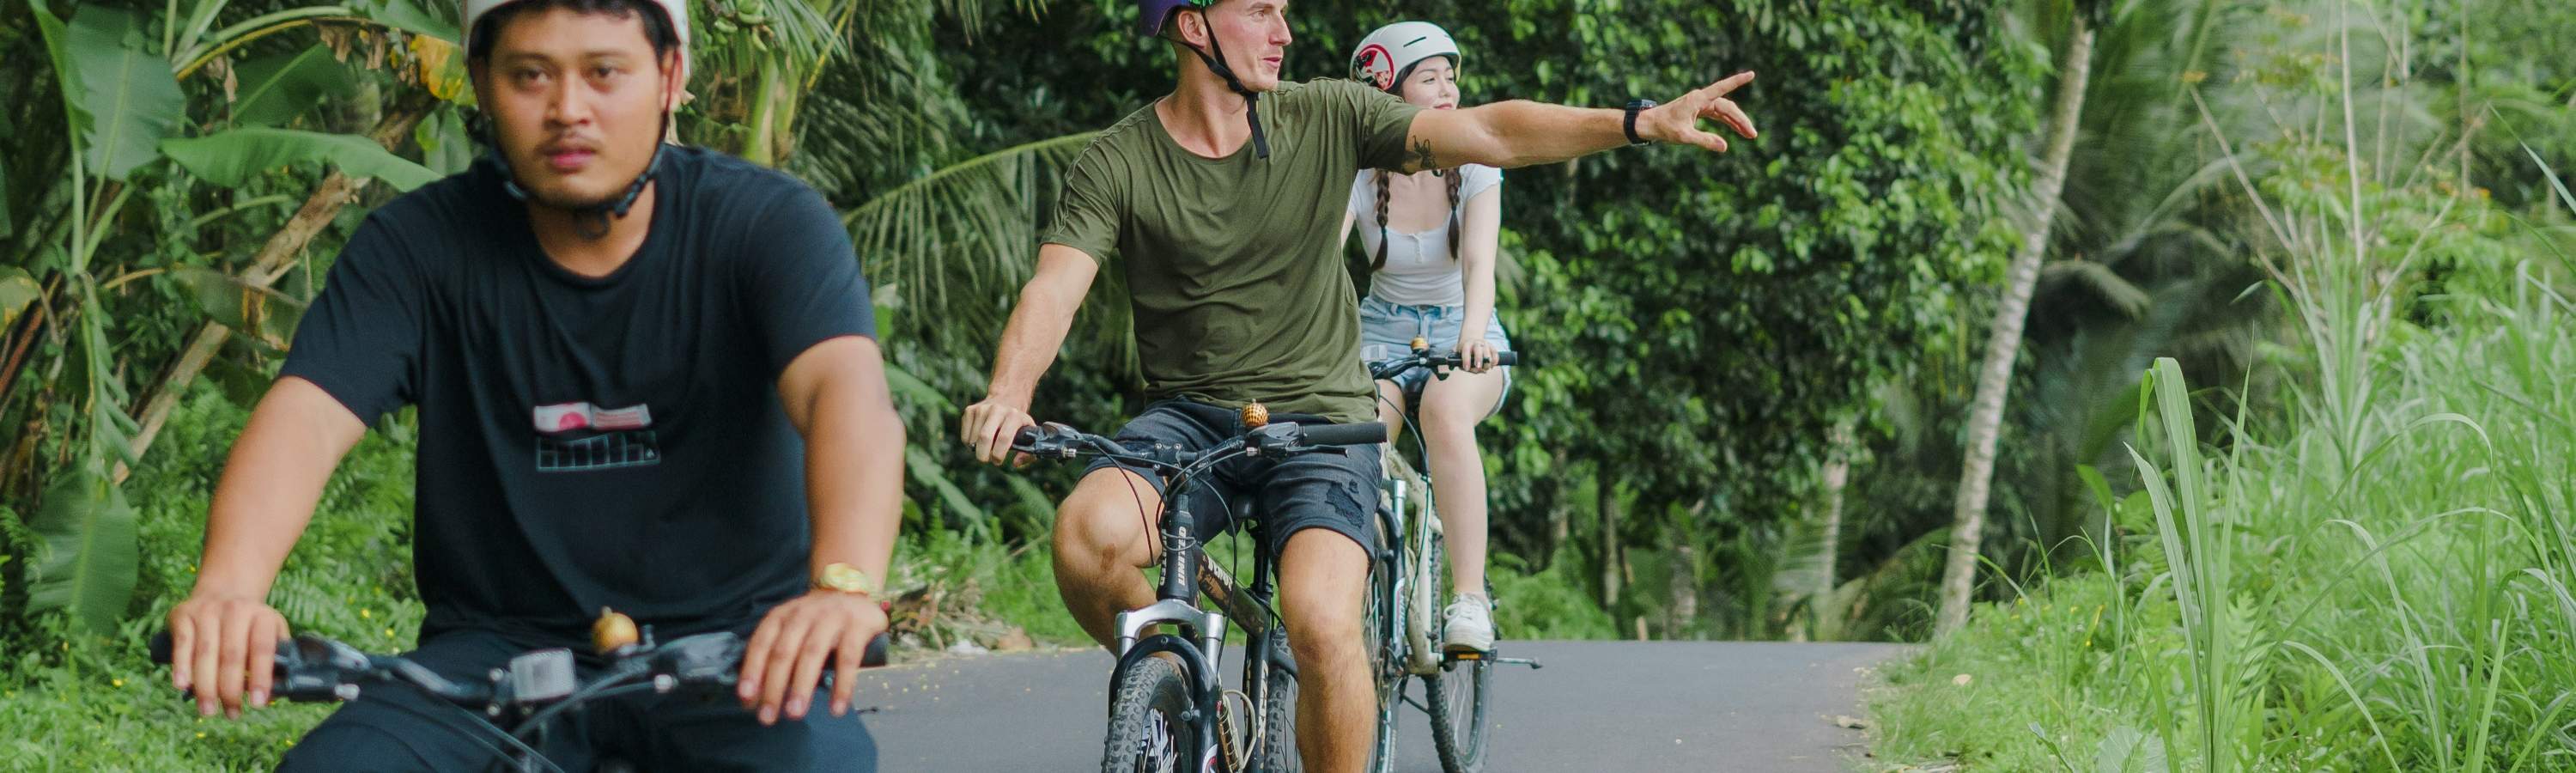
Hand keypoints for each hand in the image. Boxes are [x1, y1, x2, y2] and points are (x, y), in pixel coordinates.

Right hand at [167, 591, 288, 719]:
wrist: (224, 592)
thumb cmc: (250, 625)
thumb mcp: (271, 633)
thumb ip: (275, 661)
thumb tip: (271, 697)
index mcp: (263, 616)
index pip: (263, 648)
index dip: (261, 677)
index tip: (258, 704)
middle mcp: (236, 610)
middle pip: (232, 655)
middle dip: (230, 689)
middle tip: (231, 714)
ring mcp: (208, 611)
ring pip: (205, 653)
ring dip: (205, 686)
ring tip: (208, 710)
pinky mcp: (183, 614)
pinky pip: (182, 644)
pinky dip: (182, 666)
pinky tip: (182, 686)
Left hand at [737, 590, 889, 723]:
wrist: (854, 592)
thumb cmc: (816, 622)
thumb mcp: (791, 630)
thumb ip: (774, 659)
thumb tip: (753, 700)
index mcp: (782, 616)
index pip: (761, 643)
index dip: (752, 670)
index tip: (747, 698)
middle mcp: (803, 614)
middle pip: (784, 652)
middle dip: (773, 687)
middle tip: (768, 717)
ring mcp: (831, 618)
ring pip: (812, 654)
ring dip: (801, 686)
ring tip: (794, 714)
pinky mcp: (858, 626)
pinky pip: (849, 659)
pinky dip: (842, 685)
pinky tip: (837, 708)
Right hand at [959, 396, 1035, 466]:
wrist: (1006, 400)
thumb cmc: (1017, 424)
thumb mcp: (1029, 435)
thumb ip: (1028, 453)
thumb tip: (1016, 463)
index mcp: (1014, 416)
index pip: (1003, 437)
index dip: (998, 454)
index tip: (997, 461)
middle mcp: (997, 409)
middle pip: (984, 437)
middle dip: (983, 455)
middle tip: (986, 459)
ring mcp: (982, 409)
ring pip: (973, 439)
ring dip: (977, 449)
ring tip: (986, 447)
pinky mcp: (970, 411)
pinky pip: (965, 436)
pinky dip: (969, 444)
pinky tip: (978, 440)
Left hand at [1458, 337, 1499, 373]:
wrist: (1472, 341)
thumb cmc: (1465, 352)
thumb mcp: (1459, 355)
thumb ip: (1461, 361)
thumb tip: (1471, 369)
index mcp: (1466, 345)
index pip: (1466, 351)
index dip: (1466, 360)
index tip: (1467, 369)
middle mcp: (1476, 343)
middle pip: (1478, 350)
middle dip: (1478, 359)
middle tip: (1478, 367)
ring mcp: (1485, 344)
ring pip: (1487, 352)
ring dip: (1487, 362)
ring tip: (1485, 369)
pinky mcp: (1491, 347)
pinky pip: (1495, 353)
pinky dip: (1495, 360)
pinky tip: (1492, 366)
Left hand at [1640, 71, 1759, 151]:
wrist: (1649, 124)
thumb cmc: (1664, 128)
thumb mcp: (1684, 136)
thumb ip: (1704, 140)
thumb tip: (1725, 147)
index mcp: (1697, 99)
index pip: (1722, 88)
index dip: (1737, 81)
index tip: (1751, 74)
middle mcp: (1701, 99)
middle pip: (1727, 107)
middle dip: (1741, 120)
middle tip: (1752, 134)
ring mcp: (1701, 104)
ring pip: (1725, 111)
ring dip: (1737, 122)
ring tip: (1750, 135)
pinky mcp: (1700, 110)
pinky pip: (1718, 115)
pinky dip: (1728, 123)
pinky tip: (1738, 130)